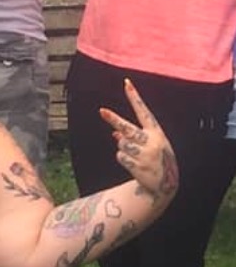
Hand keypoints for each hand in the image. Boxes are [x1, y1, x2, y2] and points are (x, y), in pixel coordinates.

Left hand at [99, 79, 178, 203]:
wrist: (165, 184)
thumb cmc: (157, 158)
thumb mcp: (151, 145)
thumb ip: (135, 137)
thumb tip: (114, 134)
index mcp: (157, 132)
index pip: (143, 110)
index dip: (134, 97)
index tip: (126, 83)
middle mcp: (151, 141)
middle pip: (127, 128)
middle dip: (114, 120)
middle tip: (102, 111)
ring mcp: (145, 154)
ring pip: (120, 143)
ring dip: (123, 148)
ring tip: (135, 155)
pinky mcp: (138, 166)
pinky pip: (120, 156)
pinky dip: (123, 159)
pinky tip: (134, 164)